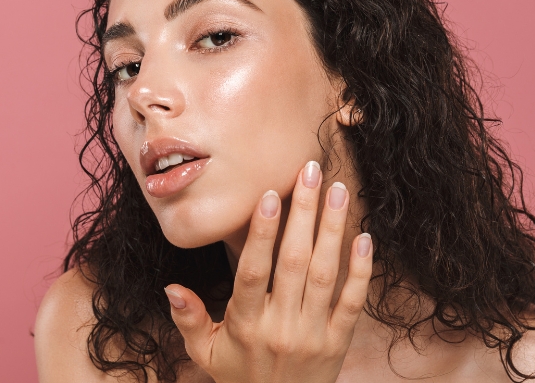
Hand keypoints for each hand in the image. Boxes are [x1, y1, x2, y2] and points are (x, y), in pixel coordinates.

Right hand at [163, 161, 373, 382]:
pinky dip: (361, 270)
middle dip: (304, 213)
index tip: (270, 195)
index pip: (253, 272)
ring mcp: (313, 334)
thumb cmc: (239, 376)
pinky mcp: (338, 342)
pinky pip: (353, 302)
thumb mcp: (204, 353)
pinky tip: (364, 237)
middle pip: (294, 262)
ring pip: (326, 274)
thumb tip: (170, 288)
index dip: (261, 233)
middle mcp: (281, 326)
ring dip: (333, 229)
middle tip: (311, 172)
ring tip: (339, 190)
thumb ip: (187, 319)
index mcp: (245, 324)